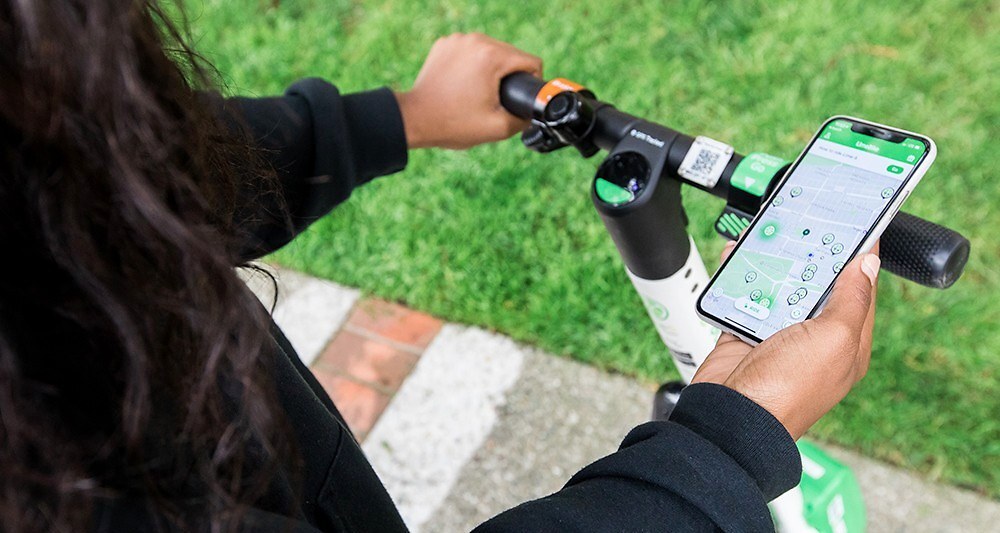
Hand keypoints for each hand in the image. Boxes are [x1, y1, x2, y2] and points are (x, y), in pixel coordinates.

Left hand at [395, 33, 541, 148]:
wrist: (416, 119)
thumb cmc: (454, 124)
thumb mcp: (498, 128)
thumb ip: (524, 119)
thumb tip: (533, 114)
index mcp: (491, 56)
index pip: (530, 62)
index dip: (533, 82)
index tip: (521, 98)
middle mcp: (475, 40)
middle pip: (511, 54)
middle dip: (510, 77)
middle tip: (496, 99)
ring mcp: (457, 40)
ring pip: (491, 51)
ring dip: (492, 69)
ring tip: (479, 92)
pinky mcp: (445, 44)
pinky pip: (470, 51)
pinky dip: (472, 65)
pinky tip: (464, 84)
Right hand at [692, 240, 881, 439]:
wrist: (731, 419)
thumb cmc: (788, 389)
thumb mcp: (835, 339)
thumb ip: (853, 299)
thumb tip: (868, 263)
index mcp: (847, 343)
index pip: (860, 291)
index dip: (858, 258)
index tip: (855, 225)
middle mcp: (814, 340)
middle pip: (816, 286)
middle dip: (811, 256)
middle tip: (806, 221)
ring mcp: (777, 338)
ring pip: (778, 289)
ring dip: (772, 263)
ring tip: (769, 234)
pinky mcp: (744, 336)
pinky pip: (744, 299)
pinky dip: (739, 278)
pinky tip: (737, 256)